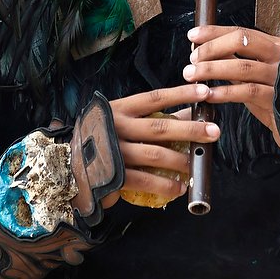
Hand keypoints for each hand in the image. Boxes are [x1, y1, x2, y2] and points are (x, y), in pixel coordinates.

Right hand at [106, 84, 219, 205]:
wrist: (65, 166)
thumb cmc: (100, 138)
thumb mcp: (118, 119)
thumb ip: (147, 117)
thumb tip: (188, 115)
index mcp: (119, 109)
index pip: (155, 98)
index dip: (181, 94)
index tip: (204, 91)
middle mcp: (117, 127)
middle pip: (161, 128)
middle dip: (191, 130)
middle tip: (214, 132)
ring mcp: (115, 152)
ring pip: (156, 156)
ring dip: (181, 161)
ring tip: (196, 165)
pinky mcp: (114, 176)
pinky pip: (146, 181)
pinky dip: (166, 186)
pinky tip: (179, 188)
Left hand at [184, 26, 279, 152]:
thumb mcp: (262, 75)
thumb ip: (240, 62)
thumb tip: (206, 51)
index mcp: (278, 46)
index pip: (243, 32)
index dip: (215, 32)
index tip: (192, 35)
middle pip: (242, 41)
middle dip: (212, 48)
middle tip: (191, 58)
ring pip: (241, 66)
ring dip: (212, 70)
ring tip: (191, 75)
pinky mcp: (278, 100)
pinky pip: (246, 92)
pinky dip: (224, 92)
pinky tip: (208, 95)